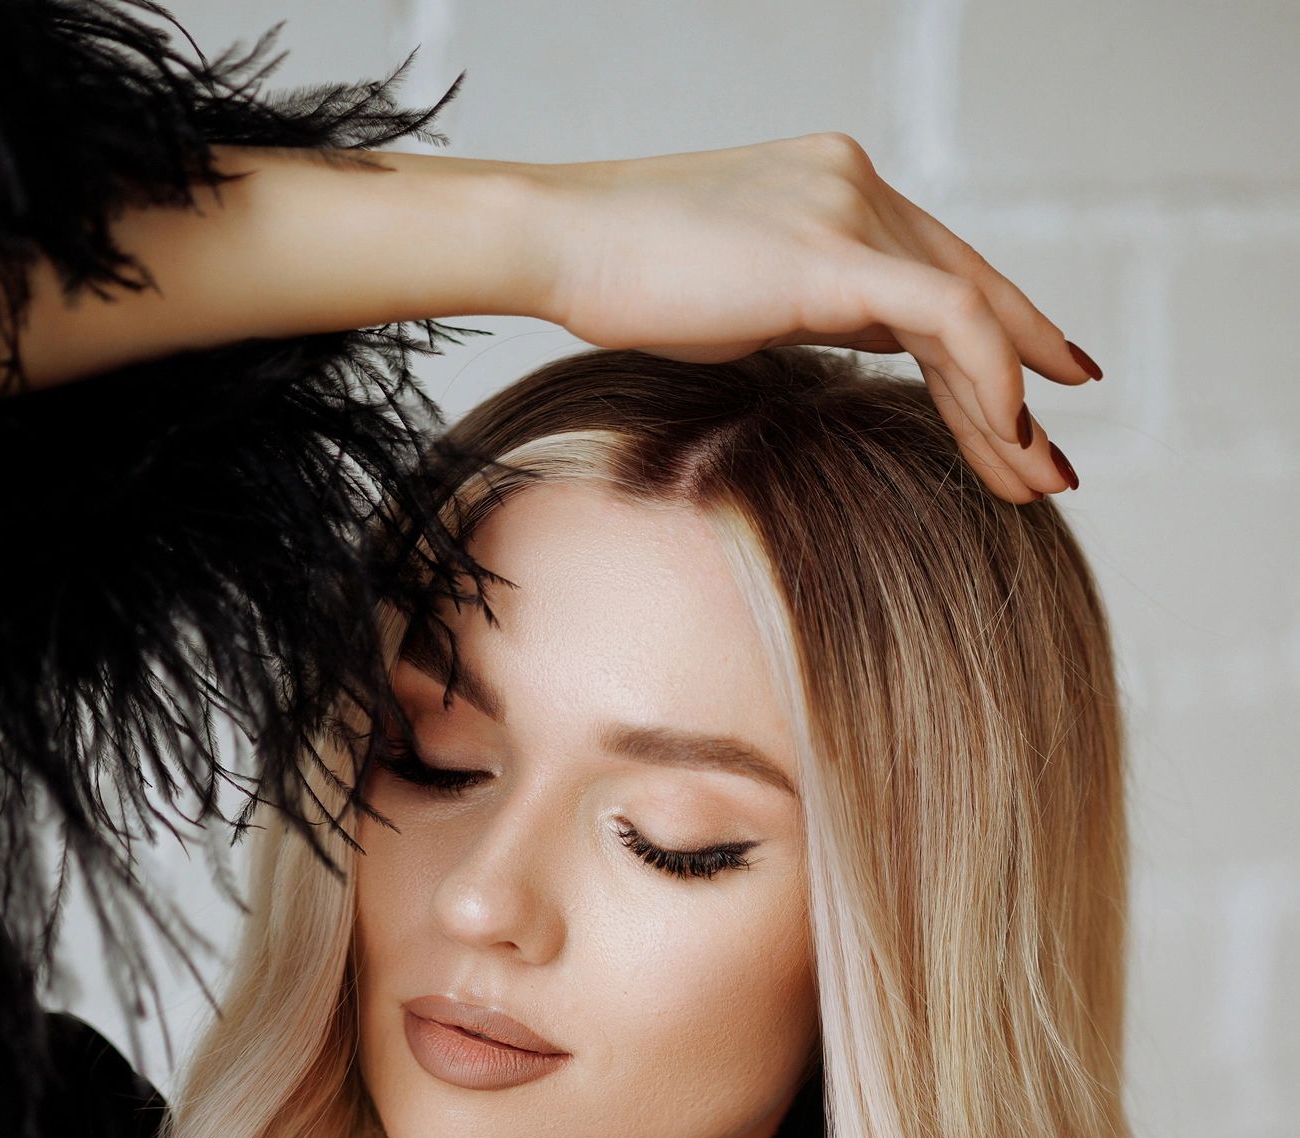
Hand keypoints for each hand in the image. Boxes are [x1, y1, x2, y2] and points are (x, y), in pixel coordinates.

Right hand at [534, 131, 1092, 503]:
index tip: (1039, 393)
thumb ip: (815, 304)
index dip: (1002, 332)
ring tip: (1034, 479)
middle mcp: (857, 185)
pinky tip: (1004, 435)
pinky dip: (986, 380)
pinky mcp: (835, 250)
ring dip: (1005, 408)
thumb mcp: (743, 294)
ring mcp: (850, 208)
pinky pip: (949, 317)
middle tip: (1050, 463)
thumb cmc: (624, 278)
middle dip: (1021, 383)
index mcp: (836, 188)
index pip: (941, 268)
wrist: (562, 239)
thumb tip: (859, 339)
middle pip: (970, 290)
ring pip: (970, 311)